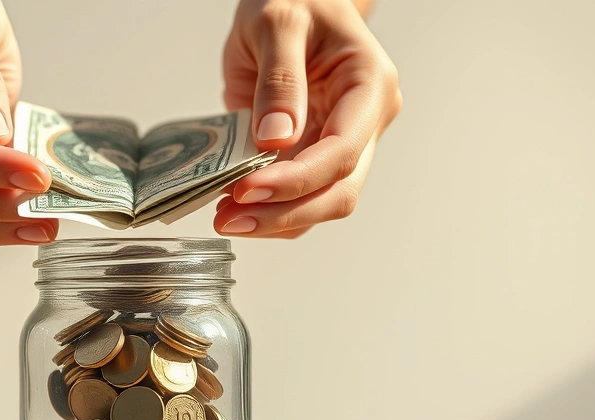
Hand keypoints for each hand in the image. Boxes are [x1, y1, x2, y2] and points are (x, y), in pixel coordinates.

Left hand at [217, 0, 400, 237]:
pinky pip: (298, 197)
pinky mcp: (312, 155)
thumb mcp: (277, 22)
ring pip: (319, 205)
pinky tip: (233, 208)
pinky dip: (268, 211)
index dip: (296, 180)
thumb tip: (275, 139)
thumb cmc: (294, 0)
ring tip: (225, 218)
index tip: (247, 190)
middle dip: (284, 214)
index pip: (341, 151)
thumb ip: (279, 79)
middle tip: (229, 219)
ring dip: (274, 221)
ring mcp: (340, 143)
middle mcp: (364, 123)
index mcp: (370, 86)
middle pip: (338, 191)